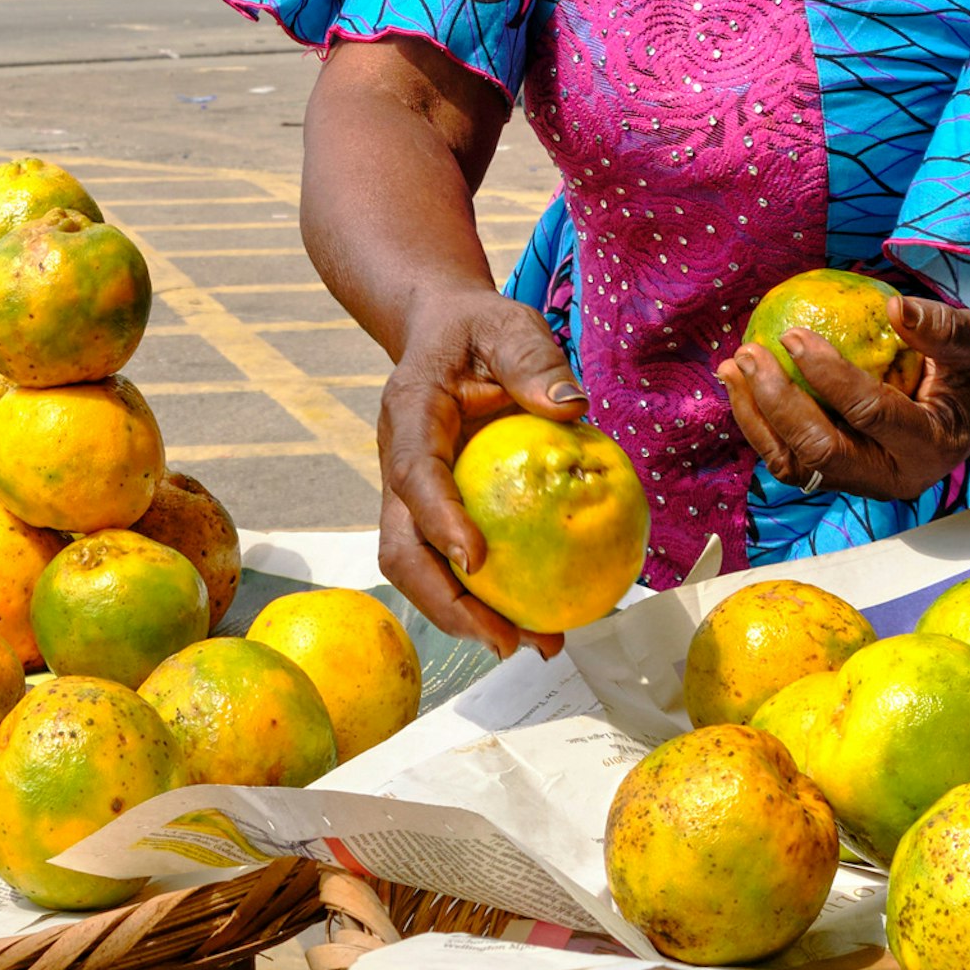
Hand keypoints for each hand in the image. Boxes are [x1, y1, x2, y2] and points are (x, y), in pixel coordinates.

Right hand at [376, 290, 586, 658]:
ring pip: (421, 570)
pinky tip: (541, 617)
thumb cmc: (479, 329)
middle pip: (402, 550)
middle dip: (447, 604)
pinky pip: (451, 564)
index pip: (414, 476)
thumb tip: (571, 408)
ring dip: (467, 616)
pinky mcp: (433, 512)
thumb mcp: (507, 325)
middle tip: (509, 640)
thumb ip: (533, 362)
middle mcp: (398, 464)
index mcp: (409, 414)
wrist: (442, 332)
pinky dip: (487, 598)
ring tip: (534, 643)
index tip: (477, 560)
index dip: (438, 520)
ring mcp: (411, 496)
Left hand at [721, 297, 969, 502]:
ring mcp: (864, 482)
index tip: (792, 334)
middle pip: (822, 451)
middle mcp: (894, 477)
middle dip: (777, 403)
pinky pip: (792, 458)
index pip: (870, 414)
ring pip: (796, 464)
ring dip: (757, 418)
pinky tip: (743, 385)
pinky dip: (761, 425)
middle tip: (749, 353)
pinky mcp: (842, 475)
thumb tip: (895, 307)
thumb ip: (942, 328)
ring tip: (732, 369)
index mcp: (930, 446)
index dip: (827, 376)